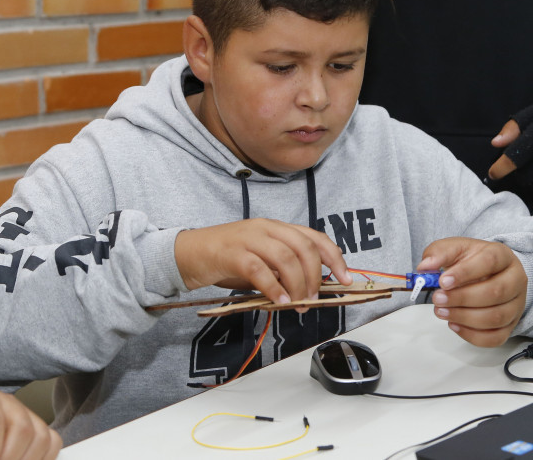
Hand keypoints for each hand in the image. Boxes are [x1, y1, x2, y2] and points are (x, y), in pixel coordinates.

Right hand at [175, 219, 350, 310]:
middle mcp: (266, 228)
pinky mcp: (232, 253)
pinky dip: (274, 288)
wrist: (187, 254)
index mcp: (276, 227)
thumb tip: (310, 291)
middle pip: (304, 247)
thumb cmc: (225, 259)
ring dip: (297, 284)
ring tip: (297, 304)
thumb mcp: (260, 260)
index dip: (334, 258)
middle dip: (315, 276)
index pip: (314, 237)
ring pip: (286, 257)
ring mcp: (248, 238)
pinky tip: (279, 302)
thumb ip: (282, 270)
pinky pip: (259, 269)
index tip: (345, 279)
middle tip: (313, 299)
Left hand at [417, 237, 526, 346]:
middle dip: (462, 298)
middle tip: (438, 299)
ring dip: (465, 317)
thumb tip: (425, 267)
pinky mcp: (511, 325)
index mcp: (502, 255)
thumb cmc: (471, 261)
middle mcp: (516, 279)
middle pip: (496, 292)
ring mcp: (516, 304)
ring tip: (441, 311)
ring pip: (496, 317)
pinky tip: (454, 324)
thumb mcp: (454, 249)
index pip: (489, 262)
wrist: (489, 273)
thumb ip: (439, 254)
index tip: (442, 281)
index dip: (465, 273)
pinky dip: (472, 335)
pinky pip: (495, 337)